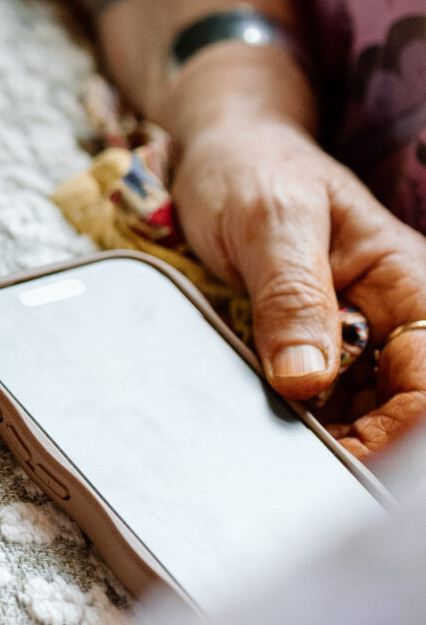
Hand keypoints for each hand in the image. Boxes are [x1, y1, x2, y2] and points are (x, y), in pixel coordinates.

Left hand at [168, 108, 425, 457]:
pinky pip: (321, 405)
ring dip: (327, 442)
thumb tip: (304, 380)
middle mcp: (390, 317)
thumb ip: (291, 297)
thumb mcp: (269, 221)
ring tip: (276, 459)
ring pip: (362, 417)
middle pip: (401, 408)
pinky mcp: (314, 352)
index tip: (343, 460)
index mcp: (404, 281)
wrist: (219, 154)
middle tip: (296, 469)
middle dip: (360, 447)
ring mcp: (353, 339)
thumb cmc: (253, 170)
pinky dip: (301, 426)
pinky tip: (268, 436)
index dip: (395, 430)